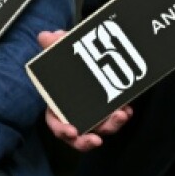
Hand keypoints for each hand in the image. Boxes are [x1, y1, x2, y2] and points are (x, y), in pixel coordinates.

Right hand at [37, 31, 131, 151]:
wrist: (90, 58)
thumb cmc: (69, 62)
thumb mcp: (62, 51)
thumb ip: (53, 45)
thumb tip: (47, 36)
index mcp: (58, 107)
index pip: (56, 125)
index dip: (62, 131)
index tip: (73, 131)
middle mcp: (76, 116)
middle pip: (80, 136)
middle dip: (88, 140)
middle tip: (97, 139)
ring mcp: (94, 115)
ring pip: (102, 128)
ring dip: (112, 125)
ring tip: (121, 115)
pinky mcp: (110, 110)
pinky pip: (115, 118)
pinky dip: (122, 116)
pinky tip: (127, 109)